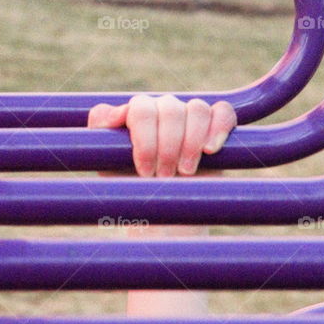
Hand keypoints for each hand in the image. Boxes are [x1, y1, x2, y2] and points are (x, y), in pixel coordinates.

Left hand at [88, 95, 235, 176]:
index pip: (142, 108)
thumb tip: (118, 112)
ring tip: (185, 172)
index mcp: (134, 113)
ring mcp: (188, 117)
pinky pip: (222, 112)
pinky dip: (219, 127)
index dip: (145, 140)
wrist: (160, 216)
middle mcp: (160, 110)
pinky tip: (210, 150)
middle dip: (167, 146)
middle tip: (164, 176)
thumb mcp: (106, 160)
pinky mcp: (215, 129)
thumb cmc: (130, 189)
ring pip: (196, 109)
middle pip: (170, 108)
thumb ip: (101, 128)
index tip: (145, 172)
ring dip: (191, 142)